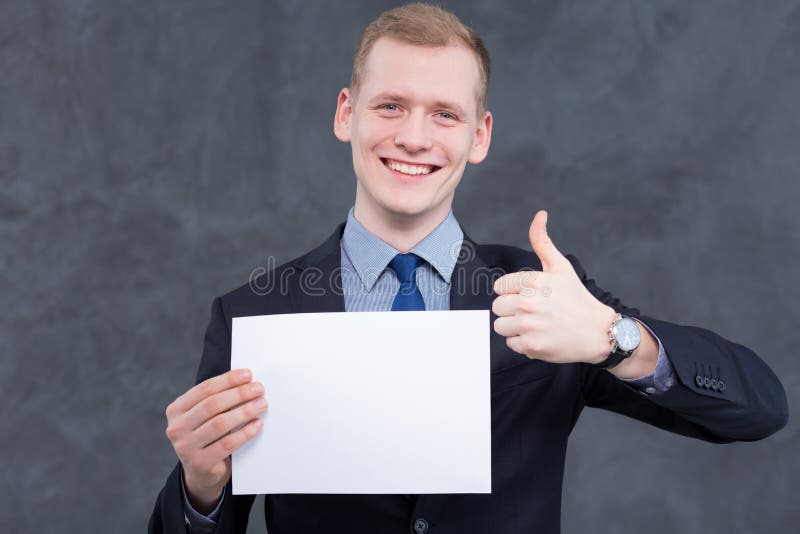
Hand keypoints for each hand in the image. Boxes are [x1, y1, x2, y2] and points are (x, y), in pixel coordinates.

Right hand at [165, 368, 266, 513]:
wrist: (202, 472)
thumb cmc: (208, 436)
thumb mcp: (204, 417)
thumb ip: (217, 399)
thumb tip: (247, 381)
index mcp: (176, 410)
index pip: (204, 389)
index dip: (228, 380)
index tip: (248, 375)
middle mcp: (177, 428)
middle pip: (212, 405)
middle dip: (239, 394)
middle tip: (259, 389)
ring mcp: (185, 447)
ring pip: (220, 424)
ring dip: (245, 411)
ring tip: (262, 404)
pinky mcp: (200, 463)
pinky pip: (227, 444)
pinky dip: (245, 432)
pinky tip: (257, 424)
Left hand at [492, 210, 616, 363]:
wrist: (598, 332)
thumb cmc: (577, 298)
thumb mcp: (560, 267)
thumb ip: (542, 241)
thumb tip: (539, 215)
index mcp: (533, 281)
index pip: (499, 287)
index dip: (513, 291)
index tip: (531, 295)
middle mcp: (528, 303)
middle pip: (497, 307)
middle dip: (512, 309)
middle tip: (533, 311)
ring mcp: (529, 326)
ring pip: (500, 326)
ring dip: (514, 327)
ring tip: (535, 324)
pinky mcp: (531, 346)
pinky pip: (510, 344)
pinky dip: (523, 343)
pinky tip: (540, 336)